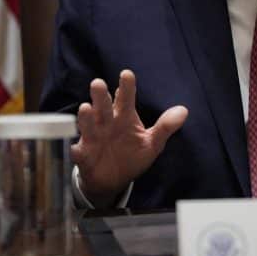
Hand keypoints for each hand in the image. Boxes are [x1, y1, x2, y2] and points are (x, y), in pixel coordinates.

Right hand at [72, 70, 187, 202]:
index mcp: (124, 117)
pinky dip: (74, 148)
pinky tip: (72, 145)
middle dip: (100, 96)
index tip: (126, 74)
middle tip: (98, 83)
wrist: (114, 181)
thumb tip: (184, 111)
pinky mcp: (84, 155)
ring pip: (88, 124)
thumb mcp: (152, 143)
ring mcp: (94, 137)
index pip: (126, 98)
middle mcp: (107, 123)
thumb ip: (165, 127)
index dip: (126, 86)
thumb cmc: (132, 155)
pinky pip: (77, 150)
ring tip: (85, 108)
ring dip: (86, 117)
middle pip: (103, 106)